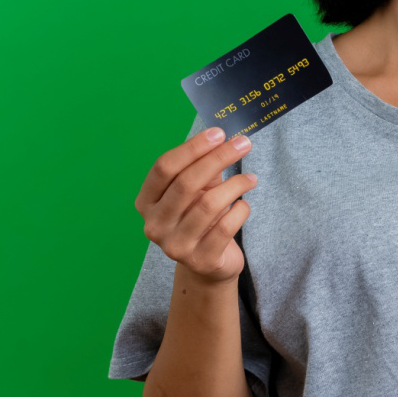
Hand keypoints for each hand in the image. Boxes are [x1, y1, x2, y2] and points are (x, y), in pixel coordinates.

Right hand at [135, 128, 257, 285]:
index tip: (218, 133)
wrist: (207, 264)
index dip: (192, 148)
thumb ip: (202, 167)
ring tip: (251, 178)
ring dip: (235, 184)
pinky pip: (225, 227)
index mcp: (146, 201)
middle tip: (244, 144)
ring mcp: (175, 246)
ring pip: (208, 205)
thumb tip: (220, 137)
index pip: (164, 167)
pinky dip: (240, 210)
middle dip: (218, 158)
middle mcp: (154, 225)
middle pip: (186, 183)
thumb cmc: (199, 217)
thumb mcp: (196, 190)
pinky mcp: (200, 261)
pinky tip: (244, 204)